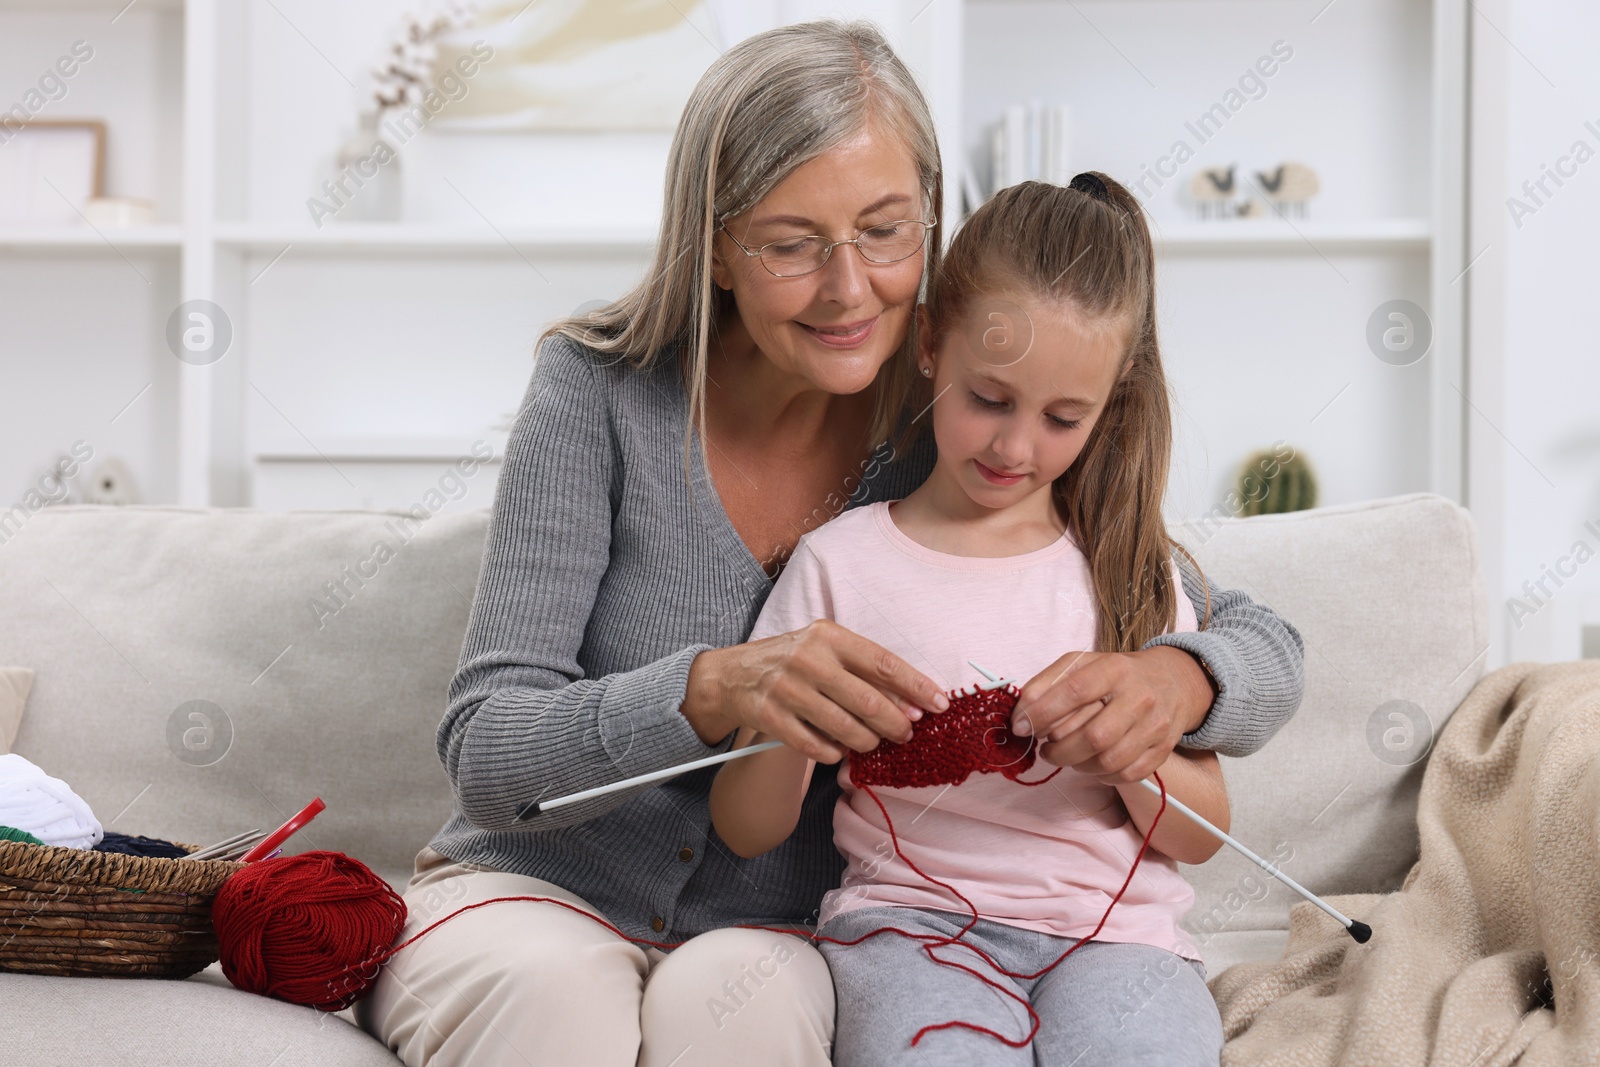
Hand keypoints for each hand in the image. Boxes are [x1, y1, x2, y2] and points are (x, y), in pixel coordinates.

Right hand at [682, 619, 951, 763]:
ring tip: (872, 742)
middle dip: (895, 723)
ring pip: (844, 729)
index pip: (883, 662)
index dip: (915, 686)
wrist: (732, 674)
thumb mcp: (827, 650)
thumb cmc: (793, 661)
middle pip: (867, 701)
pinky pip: (816, 747)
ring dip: (867, 742)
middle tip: (906, 733)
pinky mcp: (771, 716)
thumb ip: (865, 672)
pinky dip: (834, 753)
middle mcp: (808, 659)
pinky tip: (838, 750)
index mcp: (828, 636)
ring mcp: (787, 689)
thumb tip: (913, 704)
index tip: (939, 703)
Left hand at [1008, 646, 1213, 784]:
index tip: (1021, 727)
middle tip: (1046, 748)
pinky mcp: (1162, 750)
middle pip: (1093, 736)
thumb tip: (1020, 714)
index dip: (1042, 714)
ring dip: (1076, 764)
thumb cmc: (1117, 675)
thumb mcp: (1081, 664)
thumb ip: (1046, 684)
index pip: (1074, 692)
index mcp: (1115, 669)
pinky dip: (1101, 775)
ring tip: (1067, 754)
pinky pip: (1125, 775)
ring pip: (1108, 761)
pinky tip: (1092, 762)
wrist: (1172, 682)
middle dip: (1058, 749)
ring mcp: (1154, 726)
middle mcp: (1139, 697)